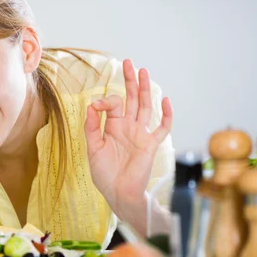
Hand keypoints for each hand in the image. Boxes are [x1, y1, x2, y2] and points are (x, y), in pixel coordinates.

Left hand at [84, 59, 172, 221]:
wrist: (118, 193)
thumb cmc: (104, 174)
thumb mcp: (93, 148)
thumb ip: (92, 127)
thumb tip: (90, 106)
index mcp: (113, 127)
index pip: (113, 105)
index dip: (105, 101)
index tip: (96, 106)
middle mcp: (128, 127)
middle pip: (132, 99)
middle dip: (130, 81)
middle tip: (129, 63)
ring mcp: (141, 134)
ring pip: (145, 107)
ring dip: (145, 90)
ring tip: (144, 72)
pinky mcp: (151, 145)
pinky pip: (162, 128)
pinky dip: (166, 115)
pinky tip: (165, 100)